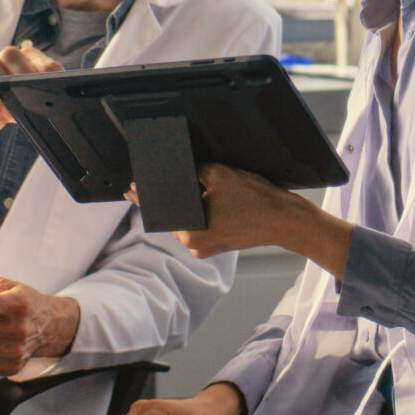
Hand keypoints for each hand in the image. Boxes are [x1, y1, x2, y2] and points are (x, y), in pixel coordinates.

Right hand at [0, 43, 64, 149]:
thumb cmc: (14, 105)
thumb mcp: (32, 101)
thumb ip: (44, 96)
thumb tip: (57, 102)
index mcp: (24, 58)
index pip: (36, 57)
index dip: (45, 70)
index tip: (54, 86)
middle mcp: (3, 60)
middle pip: (10, 54)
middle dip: (23, 73)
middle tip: (33, 95)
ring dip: (1, 85)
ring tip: (12, 108)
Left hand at [148, 164, 353, 273]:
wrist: (285, 219)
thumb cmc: (256, 198)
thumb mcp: (218, 175)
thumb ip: (190, 171)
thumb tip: (173, 166)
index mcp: (190, 230)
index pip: (159, 208)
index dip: (143, 196)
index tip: (130, 189)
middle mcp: (194, 244)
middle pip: (170, 215)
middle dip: (162, 198)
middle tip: (146, 184)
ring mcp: (204, 247)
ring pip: (184, 221)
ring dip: (180, 204)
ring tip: (178, 187)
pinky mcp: (214, 245)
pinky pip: (196, 227)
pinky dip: (193, 212)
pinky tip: (196, 197)